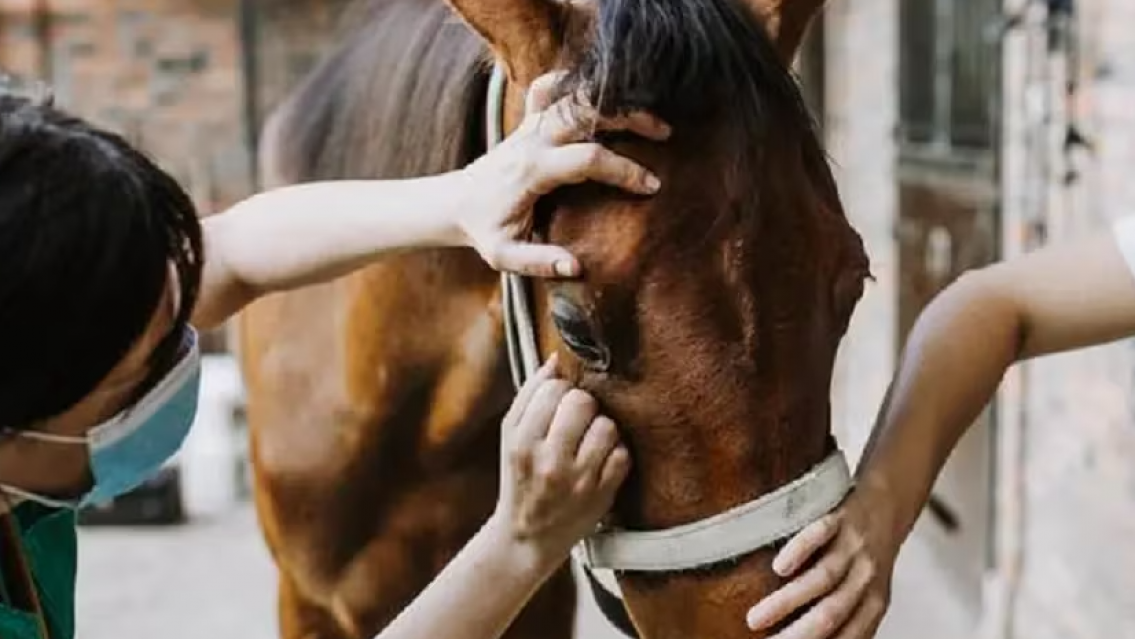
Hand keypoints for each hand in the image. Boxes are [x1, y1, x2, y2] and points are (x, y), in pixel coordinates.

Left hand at [458, 70, 670, 277]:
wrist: (456, 203)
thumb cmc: (485, 230)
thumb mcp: (505, 255)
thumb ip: (539, 261)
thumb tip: (576, 266)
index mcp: (532, 170)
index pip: (588, 159)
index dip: (623, 170)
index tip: (651, 186)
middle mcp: (533, 140)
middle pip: (586, 113)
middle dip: (629, 119)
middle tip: (664, 134)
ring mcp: (530, 125)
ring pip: (574, 96)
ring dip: (612, 100)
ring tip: (647, 115)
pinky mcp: (528, 121)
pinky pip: (548, 88)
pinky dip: (573, 83)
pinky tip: (601, 94)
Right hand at [489, 354, 630, 568]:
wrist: (526, 538)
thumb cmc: (520, 478)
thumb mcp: (510, 437)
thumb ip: (529, 395)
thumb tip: (556, 360)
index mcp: (521, 443)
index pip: (553, 389)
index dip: (560, 391)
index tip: (557, 406)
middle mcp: (549, 462)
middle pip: (583, 402)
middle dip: (583, 405)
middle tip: (576, 421)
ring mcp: (579, 481)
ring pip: (608, 426)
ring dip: (602, 428)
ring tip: (589, 441)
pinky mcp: (603, 496)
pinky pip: (623, 454)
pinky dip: (615, 454)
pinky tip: (600, 461)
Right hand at [745, 489, 898, 638]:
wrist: (891, 501)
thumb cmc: (868, 556)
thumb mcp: (868, 593)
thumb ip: (849, 620)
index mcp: (874, 604)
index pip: (847, 637)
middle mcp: (866, 578)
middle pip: (831, 614)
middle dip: (796, 635)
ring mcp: (853, 547)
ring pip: (821, 579)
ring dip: (785, 602)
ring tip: (754, 619)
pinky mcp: (841, 516)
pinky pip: (820, 534)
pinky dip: (800, 551)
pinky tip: (778, 567)